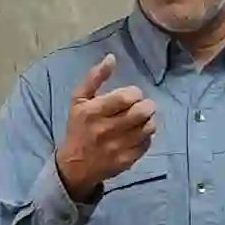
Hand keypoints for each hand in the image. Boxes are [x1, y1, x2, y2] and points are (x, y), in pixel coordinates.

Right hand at [51, 57, 160, 202]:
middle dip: (147, 106)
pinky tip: (138, 134)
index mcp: (93, 111)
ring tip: (142, 119)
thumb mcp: (79, 100)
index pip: (126, 97)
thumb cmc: (78, 127)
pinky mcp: (126, 160)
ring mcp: (117, 147)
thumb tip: (112, 58)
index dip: (135, 94)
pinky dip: (146, 136)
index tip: (132, 96)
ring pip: (147, 128)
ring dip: (149, 120)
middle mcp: (105, 129)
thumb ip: (95, 77)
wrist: (74, 166)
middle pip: (141, 112)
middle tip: (143, 106)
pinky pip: (146, 143)